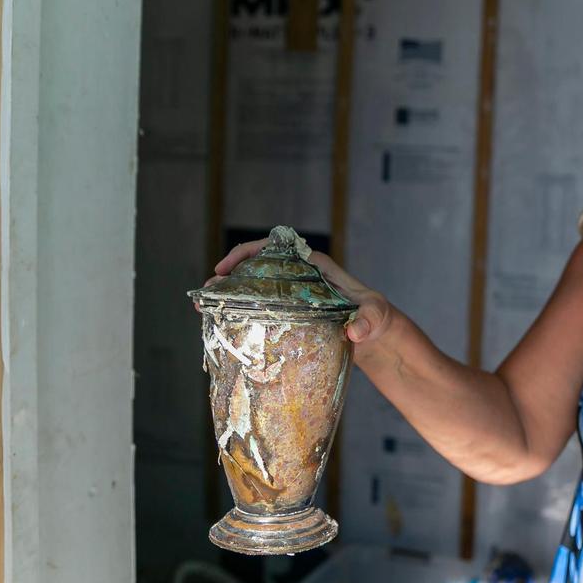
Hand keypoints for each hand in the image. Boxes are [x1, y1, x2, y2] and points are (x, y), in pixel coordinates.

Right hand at [202, 239, 391, 344]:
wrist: (376, 333)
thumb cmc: (375, 316)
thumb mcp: (375, 315)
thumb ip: (368, 319)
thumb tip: (354, 330)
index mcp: (313, 264)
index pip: (273, 248)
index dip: (246, 253)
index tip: (225, 268)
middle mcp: (298, 275)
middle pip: (256, 267)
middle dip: (228, 276)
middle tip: (206, 292)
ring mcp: (292, 294)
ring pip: (255, 288)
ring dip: (230, 296)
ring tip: (205, 309)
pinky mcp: (291, 312)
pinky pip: (262, 307)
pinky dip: (242, 313)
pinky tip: (225, 325)